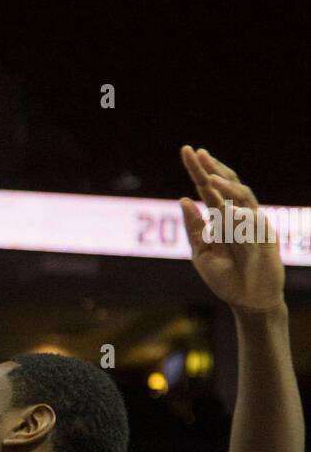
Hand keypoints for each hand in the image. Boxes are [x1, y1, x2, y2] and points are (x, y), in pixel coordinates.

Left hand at [179, 147, 284, 312]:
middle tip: (197, 153)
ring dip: (227, 188)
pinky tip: (227, 213)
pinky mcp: (266, 235)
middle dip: (213, 168)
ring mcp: (254, 223)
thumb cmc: (225, 278)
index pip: (208, 189)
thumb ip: (194, 229)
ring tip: (209, 180)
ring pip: (243, 197)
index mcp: (220, 218)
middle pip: (227, 184)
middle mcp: (238, 215)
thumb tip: (183, 200)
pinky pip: (254, 222)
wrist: (248, 300)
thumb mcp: (202, 254)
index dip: (199, 170)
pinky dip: (241, 217)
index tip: (187, 151)